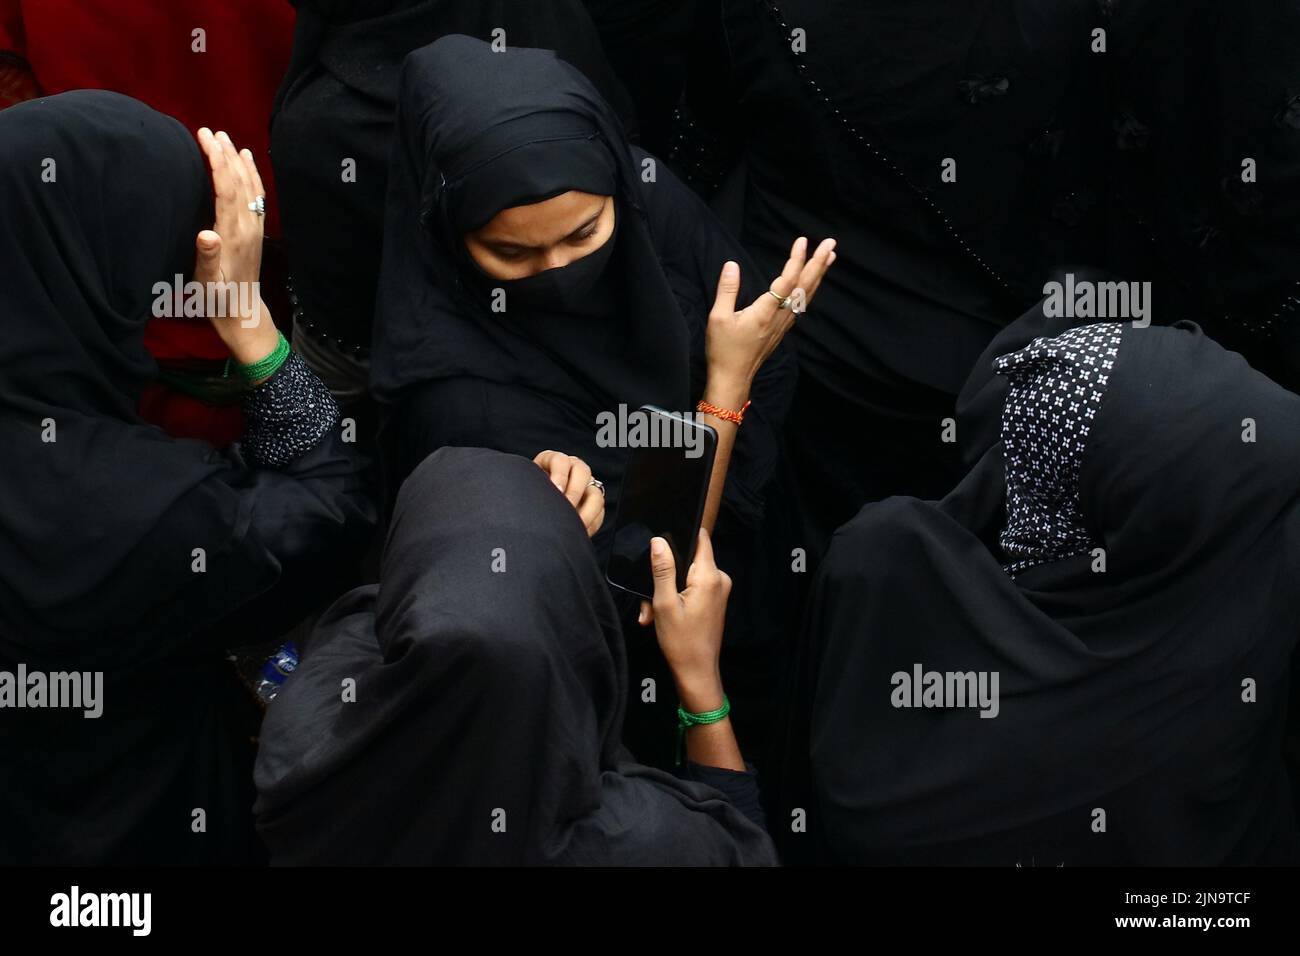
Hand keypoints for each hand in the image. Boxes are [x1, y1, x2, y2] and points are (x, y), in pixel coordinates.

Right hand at [193, 128, 276, 365]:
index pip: (226, 189)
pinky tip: (247, 160)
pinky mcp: (255, 231)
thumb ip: (206, 257)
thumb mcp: (206, 281)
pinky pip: (256, 196)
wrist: (242, 312)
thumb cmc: (217, 298)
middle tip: (210, 131)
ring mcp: (253, 228)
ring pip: (249, 186)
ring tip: (226, 138)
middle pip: (238, 182)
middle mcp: (247, 227)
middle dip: (225, 154)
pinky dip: (252, 174)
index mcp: (232, 235)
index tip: (205, 138)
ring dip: (238, 160)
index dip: (217, 161)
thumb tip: (205, 235)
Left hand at [533, 451, 604, 536]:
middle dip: (574, 492)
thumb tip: (532, 498)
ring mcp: (586, 486)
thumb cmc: (529, 498)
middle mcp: (572, 470)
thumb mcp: (528, 490)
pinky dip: (591, 523)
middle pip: (583, 471)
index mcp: (554, 462)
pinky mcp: (593, 504)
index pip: (560, 460)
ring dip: (587, 511)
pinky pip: (600, 512)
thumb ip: (532, 490)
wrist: (535, 513)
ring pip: (595, 493)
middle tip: (566, 507)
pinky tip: (579, 530)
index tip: (556, 491)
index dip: (559, 475)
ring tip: (574, 524)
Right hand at [639, 529, 729, 711]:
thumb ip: (662, 569)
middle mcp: (719, 579)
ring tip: (653, 612)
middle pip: (688, 560)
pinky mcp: (713, 600)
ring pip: (686, 576)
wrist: (697, 672)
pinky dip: (675, 599)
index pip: (700, 539)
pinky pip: (691, 588)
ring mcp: (718, 591)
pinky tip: (661, 616)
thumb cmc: (681, 641)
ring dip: (666, 591)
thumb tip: (658, 541)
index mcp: (709, 576)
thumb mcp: (665, 603)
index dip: (680, 537)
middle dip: (665, 575)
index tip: (662, 547)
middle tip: (650, 597)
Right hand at [704, 236, 835, 398]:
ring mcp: (784, 323)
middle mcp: (779, 317)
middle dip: (818, 263)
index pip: (786, 281)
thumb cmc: (724, 349)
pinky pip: (801, 303)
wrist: (733, 377)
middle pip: (804, 286)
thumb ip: (727, 290)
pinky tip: (813, 281)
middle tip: (830, 243)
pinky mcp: (783, 328)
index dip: (795, 260)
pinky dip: (810, 288)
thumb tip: (732, 264)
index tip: (802, 241)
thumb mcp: (718, 318)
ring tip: (830, 256)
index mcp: (765, 312)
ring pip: (806, 295)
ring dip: (819, 274)